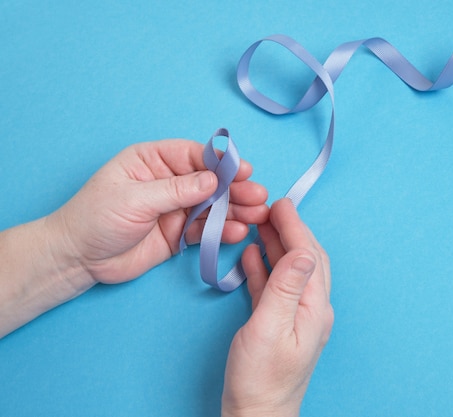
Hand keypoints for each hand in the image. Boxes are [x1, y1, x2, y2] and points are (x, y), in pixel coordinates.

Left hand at [47, 139, 268, 284]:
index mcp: (153, 161)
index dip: (220, 162)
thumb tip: (213, 180)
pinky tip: (238, 232)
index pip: (194, 155)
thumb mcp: (134, 199)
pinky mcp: (179, 233)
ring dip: (236, 210)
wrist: (79, 259)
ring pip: (213, 205)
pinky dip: (223, 231)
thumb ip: (175, 190)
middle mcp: (169, 181)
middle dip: (235, 188)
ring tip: (258, 215)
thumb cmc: (95, 218)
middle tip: (258, 196)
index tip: (243, 170)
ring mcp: (176, 208)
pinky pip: (206, 229)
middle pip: (209, 181)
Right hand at [222, 199, 333, 416]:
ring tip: (262, 224)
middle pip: (305, 259)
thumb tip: (303, 250)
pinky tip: (254, 255)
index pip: (308, 256)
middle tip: (271, 207)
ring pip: (291, 270)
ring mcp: (297, 316)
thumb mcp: (270, 328)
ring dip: (278, 245)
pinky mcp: (280, 323)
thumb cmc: (261, 378)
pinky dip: (266, 267)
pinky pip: (276, 286)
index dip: (295, 227)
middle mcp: (312, 309)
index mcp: (314, 308)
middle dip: (291, 230)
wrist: (257, 415)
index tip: (280, 204)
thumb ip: (286, 287)